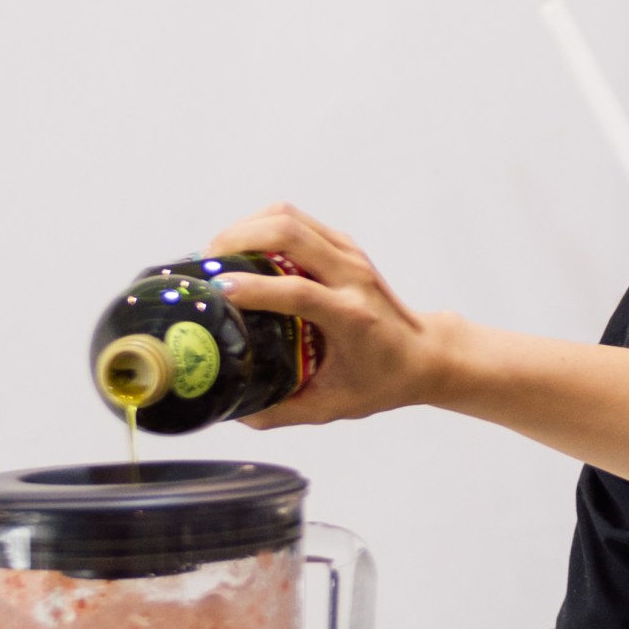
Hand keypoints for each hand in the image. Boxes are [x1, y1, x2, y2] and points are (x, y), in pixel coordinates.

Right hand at [207, 205, 447, 427]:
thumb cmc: (382, 381)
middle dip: (237, 239)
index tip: (218, 291)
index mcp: (352, 317)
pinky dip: (262, 225)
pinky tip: (241, 248)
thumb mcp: (330, 406)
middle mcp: (352, 278)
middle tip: (205, 267)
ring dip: (245, 227)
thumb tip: (231, 411)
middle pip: (290, 233)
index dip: (256, 288)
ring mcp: (350, 255)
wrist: (424, 354)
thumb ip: (279, 411)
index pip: (299, 291)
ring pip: (289, 217)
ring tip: (216, 255)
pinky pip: (296, 220)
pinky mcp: (345, 245)